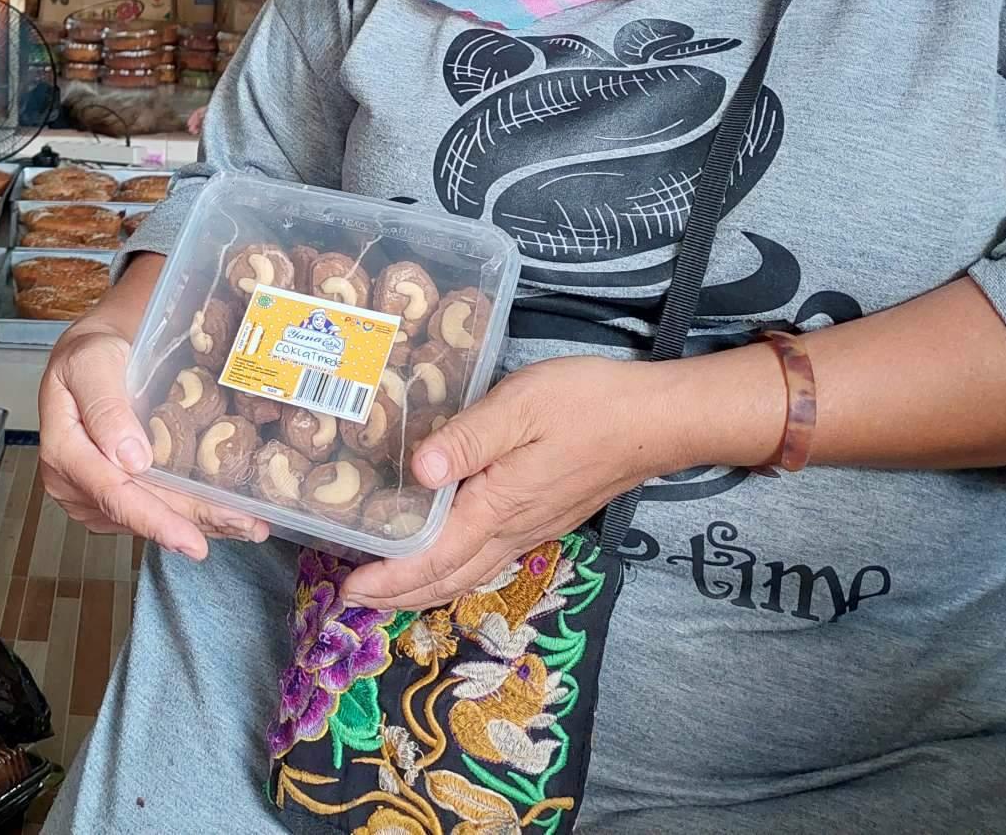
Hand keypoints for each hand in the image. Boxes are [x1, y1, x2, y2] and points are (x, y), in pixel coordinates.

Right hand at [39, 317, 269, 560]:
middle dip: (194, 522)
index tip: (191, 541)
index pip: (113, 493)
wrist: (89, 356)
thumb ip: (107, 407)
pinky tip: (220, 513)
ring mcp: (88, 494)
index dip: (155, 520)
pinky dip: (186, 513)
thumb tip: (132, 458)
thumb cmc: (90, 353)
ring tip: (246, 524)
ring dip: (198, 521)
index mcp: (64, 450)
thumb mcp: (94, 363)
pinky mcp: (106, 498)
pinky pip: (148, 510)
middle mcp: (71, 482)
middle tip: (247, 527)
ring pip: (148, 516)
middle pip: (139, 512)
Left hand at [338, 356, 700, 609]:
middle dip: (399, 594)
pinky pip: (489, 557)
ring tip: (389, 587)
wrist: (657, 420)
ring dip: (426, 585)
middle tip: (353, 599)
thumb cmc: (587, 405)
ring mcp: (533, 527)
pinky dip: (455, 568)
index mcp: (497, 506)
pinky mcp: (546, 516)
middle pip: (448, 577)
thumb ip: (467, 439)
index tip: (348, 591)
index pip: (433, 557)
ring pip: (470, 572)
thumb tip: (417, 472)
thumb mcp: (519, 407)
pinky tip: (446, 556)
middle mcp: (513, 529)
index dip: (389, 578)